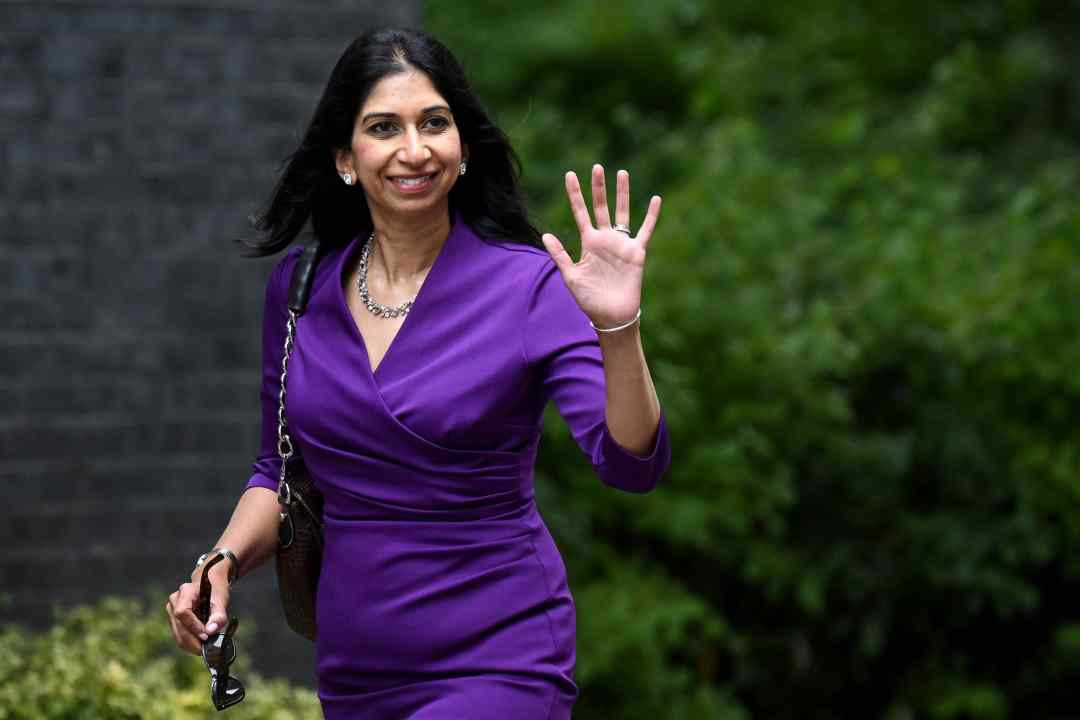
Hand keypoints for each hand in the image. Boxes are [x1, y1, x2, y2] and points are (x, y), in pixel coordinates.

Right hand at [165, 563, 231, 654]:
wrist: (210, 581)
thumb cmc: (216, 589)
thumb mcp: (221, 600)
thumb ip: (218, 616)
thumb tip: (211, 631)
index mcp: (185, 592)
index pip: (182, 613)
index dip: (193, 626)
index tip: (206, 636)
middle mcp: (174, 600)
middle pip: (179, 626)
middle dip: (192, 641)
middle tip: (206, 650)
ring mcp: (171, 610)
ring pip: (176, 633)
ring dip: (189, 644)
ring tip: (204, 649)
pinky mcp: (173, 619)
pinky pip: (178, 634)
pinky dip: (188, 642)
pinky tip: (199, 645)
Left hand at [541, 164, 661, 326]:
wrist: (611, 316)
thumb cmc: (589, 299)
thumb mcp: (570, 276)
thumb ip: (560, 255)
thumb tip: (546, 234)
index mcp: (588, 242)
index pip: (580, 212)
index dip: (575, 194)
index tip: (570, 175)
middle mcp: (605, 239)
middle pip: (601, 207)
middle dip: (598, 187)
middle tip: (597, 166)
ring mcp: (621, 244)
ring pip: (622, 212)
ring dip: (622, 193)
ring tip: (621, 173)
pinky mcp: (636, 252)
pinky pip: (646, 230)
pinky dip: (651, 216)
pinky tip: (656, 199)